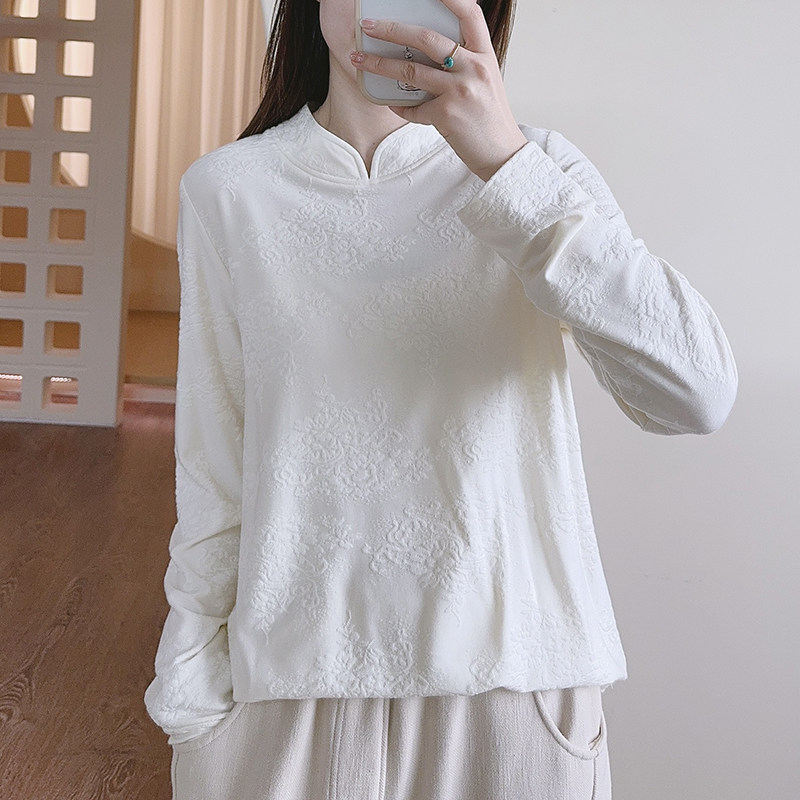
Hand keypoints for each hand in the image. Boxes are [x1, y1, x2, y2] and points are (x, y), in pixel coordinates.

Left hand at [350, 0, 528, 181]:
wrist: (502, 153)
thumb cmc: (490, 119)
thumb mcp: (486, 82)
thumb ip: (465, 63)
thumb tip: (430, 52)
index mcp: (485, 55)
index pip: (469, 13)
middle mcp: (474, 68)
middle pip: (426, 38)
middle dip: (391, 29)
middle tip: (368, 27)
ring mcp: (460, 90)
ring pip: (410, 70)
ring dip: (380, 64)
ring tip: (360, 60)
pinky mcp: (446, 114)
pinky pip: (413, 107)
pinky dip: (400, 107)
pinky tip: (393, 104)